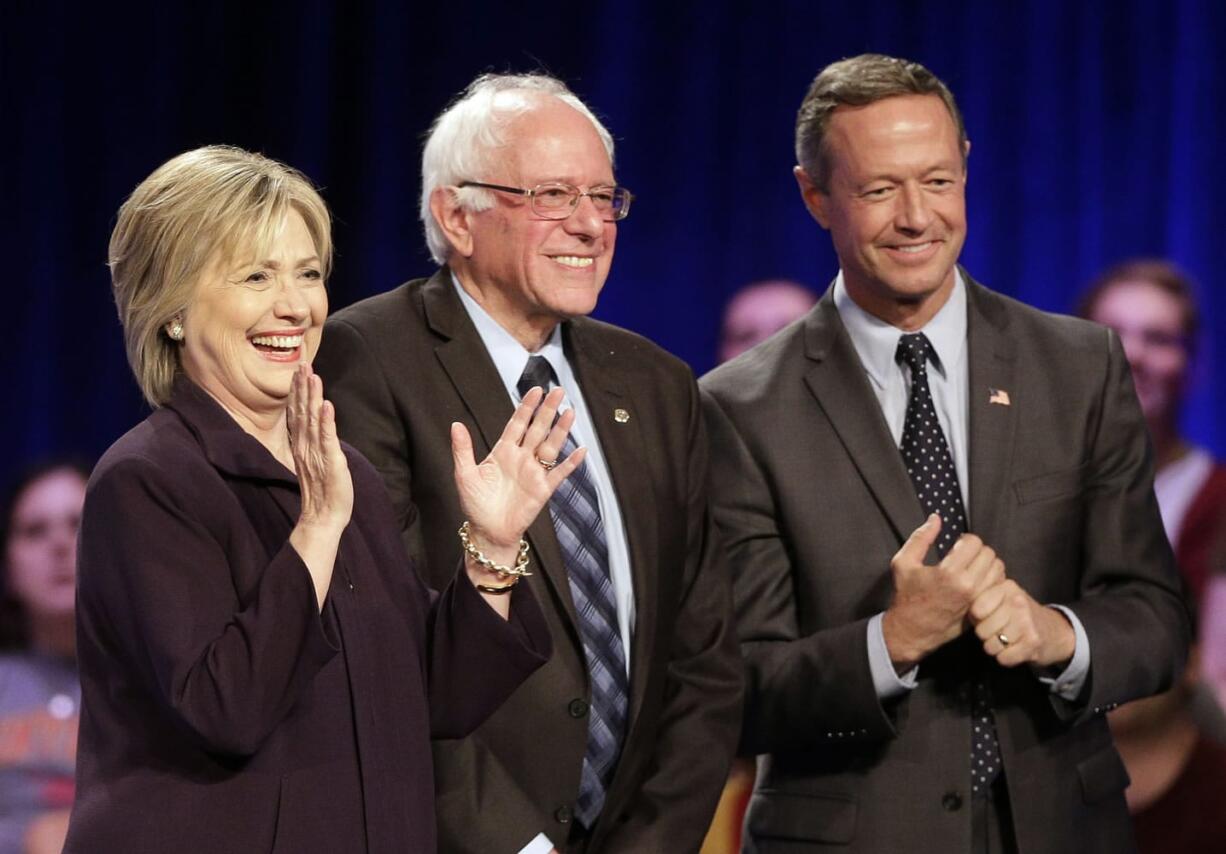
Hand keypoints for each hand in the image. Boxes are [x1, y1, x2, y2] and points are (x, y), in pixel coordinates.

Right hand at [289, 364, 352, 532]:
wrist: (323, 517)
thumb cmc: (321, 492)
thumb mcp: (315, 462)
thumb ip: (313, 443)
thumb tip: (314, 428)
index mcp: (302, 445)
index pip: (297, 413)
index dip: (297, 391)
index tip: (297, 371)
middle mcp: (306, 446)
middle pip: (302, 410)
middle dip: (302, 386)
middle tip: (302, 363)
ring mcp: (317, 453)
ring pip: (312, 420)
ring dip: (313, 397)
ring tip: (313, 376)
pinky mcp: (330, 461)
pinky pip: (327, 438)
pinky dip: (326, 421)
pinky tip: (326, 405)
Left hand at [451, 386, 586, 563]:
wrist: (488, 532)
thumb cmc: (475, 505)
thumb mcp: (464, 475)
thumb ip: (462, 450)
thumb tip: (456, 424)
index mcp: (503, 452)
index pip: (517, 424)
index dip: (527, 407)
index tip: (535, 390)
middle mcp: (521, 458)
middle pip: (538, 429)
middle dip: (548, 411)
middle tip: (558, 391)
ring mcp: (534, 473)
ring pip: (551, 446)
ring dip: (561, 431)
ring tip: (570, 413)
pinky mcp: (543, 490)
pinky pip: (560, 474)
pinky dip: (571, 463)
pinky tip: (581, 451)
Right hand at [882, 514, 1005, 669]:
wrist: (912, 631)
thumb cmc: (906, 596)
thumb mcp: (903, 563)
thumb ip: (920, 538)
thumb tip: (936, 518)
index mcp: (948, 573)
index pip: (974, 543)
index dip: (966, 540)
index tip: (956, 546)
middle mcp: (967, 586)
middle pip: (989, 554)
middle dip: (978, 550)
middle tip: (965, 556)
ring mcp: (977, 599)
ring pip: (998, 570)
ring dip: (987, 564)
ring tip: (973, 567)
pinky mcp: (982, 608)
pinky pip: (998, 586)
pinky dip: (992, 579)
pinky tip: (978, 580)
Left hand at [969, 580, 1075, 667]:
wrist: (1056, 632)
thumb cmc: (1019, 615)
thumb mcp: (1003, 599)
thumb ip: (982, 598)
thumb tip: (959, 605)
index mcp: (1007, 587)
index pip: (976, 610)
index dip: (977, 619)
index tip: (987, 618)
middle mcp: (1018, 602)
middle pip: (981, 630)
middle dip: (985, 636)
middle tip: (999, 631)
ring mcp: (1027, 622)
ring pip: (990, 646)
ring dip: (995, 648)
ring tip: (1007, 640)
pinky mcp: (1033, 643)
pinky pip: (1003, 658)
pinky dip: (1005, 658)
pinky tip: (1015, 649)